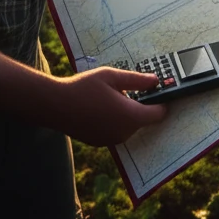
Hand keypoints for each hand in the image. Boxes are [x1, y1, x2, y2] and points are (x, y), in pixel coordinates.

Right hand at [51, 67, 167, 145]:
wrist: (55, 105)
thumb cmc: (84, 87)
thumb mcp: (112, 76)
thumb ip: (137, 80)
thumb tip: (157, 81)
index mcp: (130, 116)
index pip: (158, 114)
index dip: (162, 103)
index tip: (161, 91)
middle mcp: (124, 132)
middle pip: (143, 120)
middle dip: (141, 105)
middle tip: (130, 88)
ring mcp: (112, 140)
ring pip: (129, 126)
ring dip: (127, 114)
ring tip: (112, 96)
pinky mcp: (100, 142)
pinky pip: (116, 131)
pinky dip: (114, 121)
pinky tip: (101, 107)